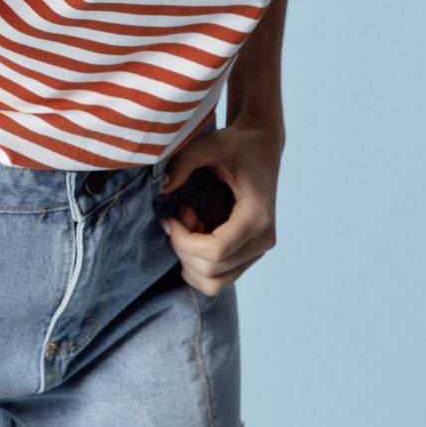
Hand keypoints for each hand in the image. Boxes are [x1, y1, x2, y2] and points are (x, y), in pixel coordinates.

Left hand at [157, 124, 279, 295]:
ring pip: (214, 282)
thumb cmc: (235, 146)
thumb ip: (184, 161)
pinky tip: (196, 233)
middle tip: (179, 216)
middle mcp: (263, 240)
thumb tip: (162, 188)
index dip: (183, 241)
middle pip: (212, 271)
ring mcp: (258, 252)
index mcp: (257, 216)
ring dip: (190, 258)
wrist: (261, 149)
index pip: (216, 251)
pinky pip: (218, 279)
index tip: (169, 218)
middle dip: (183, 248)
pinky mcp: (250, 256)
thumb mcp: (209, 143)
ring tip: (189, 224)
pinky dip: (198, 263)